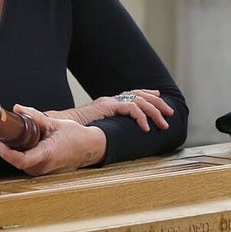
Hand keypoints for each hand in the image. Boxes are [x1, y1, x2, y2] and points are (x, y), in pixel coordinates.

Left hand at [0, 104, 107, 174]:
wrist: (89, 148)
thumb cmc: (75, 136)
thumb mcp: (54, 123)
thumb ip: (34, 116)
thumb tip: (17, 108)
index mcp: (47, 155)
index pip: (20, 160)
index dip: (5, 153)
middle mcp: (43, 167)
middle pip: (17, 161)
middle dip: (7, 148)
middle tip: (2, 134)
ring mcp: (42, 171)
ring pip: (20, 163)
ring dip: (14, 151)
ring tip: (14, 137)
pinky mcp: (42, 170)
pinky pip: (26, 164)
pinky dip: (21, 153)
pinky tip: (24, 143)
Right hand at [48, 89, 172, 131]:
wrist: (61, 126)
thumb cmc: (77, 131)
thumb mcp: (98, 128)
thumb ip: (109, 129)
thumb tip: (119, 138)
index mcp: (110, 102)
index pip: (133, 94)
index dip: (148, 94)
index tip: (159, 97)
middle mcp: (112, 99)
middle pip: (141, 95)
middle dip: (158, 103)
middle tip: (169, 114)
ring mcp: (110, 101)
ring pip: (140, 101)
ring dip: (154, 112)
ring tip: (163, 124)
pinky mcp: (108, 106)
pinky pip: (131, 108)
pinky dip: (141, 118)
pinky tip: (146, 128)